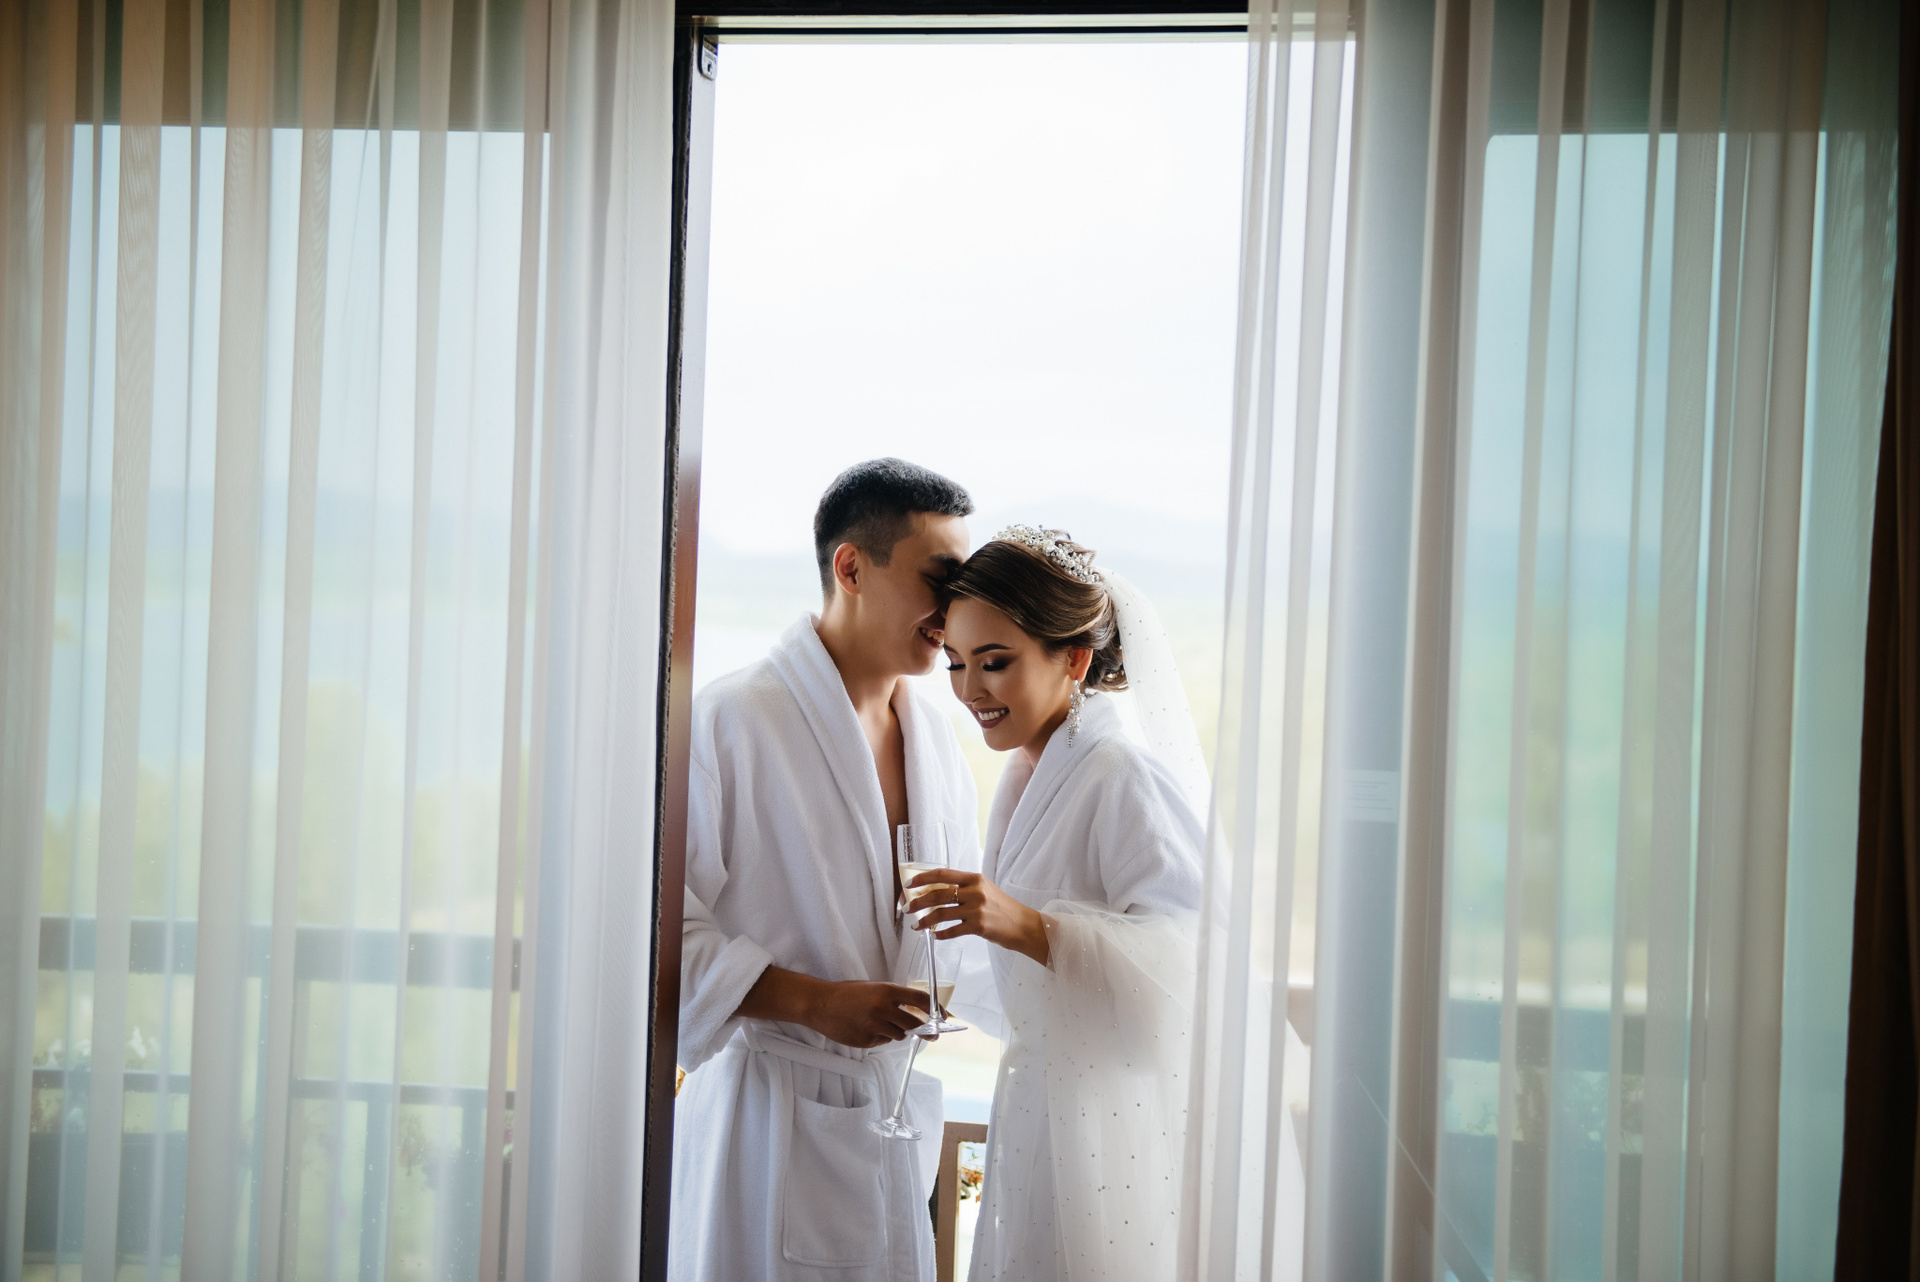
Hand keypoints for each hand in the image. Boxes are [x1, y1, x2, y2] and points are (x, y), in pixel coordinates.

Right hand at [736, 968, 930, 1049]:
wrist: (820, 1004)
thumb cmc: (847, 993)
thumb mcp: (873, 988)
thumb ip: (894, 998)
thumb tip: (918, 1010)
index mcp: (887, 992)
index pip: (921, 1000)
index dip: (937, 1010)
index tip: (945, 1017)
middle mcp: (883, 1009)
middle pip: (915, 1024)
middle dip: (922, 1029)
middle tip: (927, 1032)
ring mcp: (874, 1027)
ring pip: (899, 1035)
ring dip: (896, 1031)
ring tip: (879, 1022)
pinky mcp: (866, 1041)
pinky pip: (882, 1042)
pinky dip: (880, 1037)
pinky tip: (866, 1028)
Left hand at [908, 868, 1049, 966]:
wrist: (1023, 925)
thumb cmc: (1002, 907)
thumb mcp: (984, 889)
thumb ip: (964, 888)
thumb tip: (935, 891)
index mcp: (974, 878)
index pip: (942, 874)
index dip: (922, 878)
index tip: (909, 884)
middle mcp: (975, 891)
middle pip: (937, 894)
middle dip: (917, 902)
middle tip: (907, 908)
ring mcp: (977, 909)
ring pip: (941, 913)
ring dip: (924, 920)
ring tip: (916, 926)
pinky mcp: (979, 926)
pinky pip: (952, 930)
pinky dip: (940, 934)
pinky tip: (935, 935)